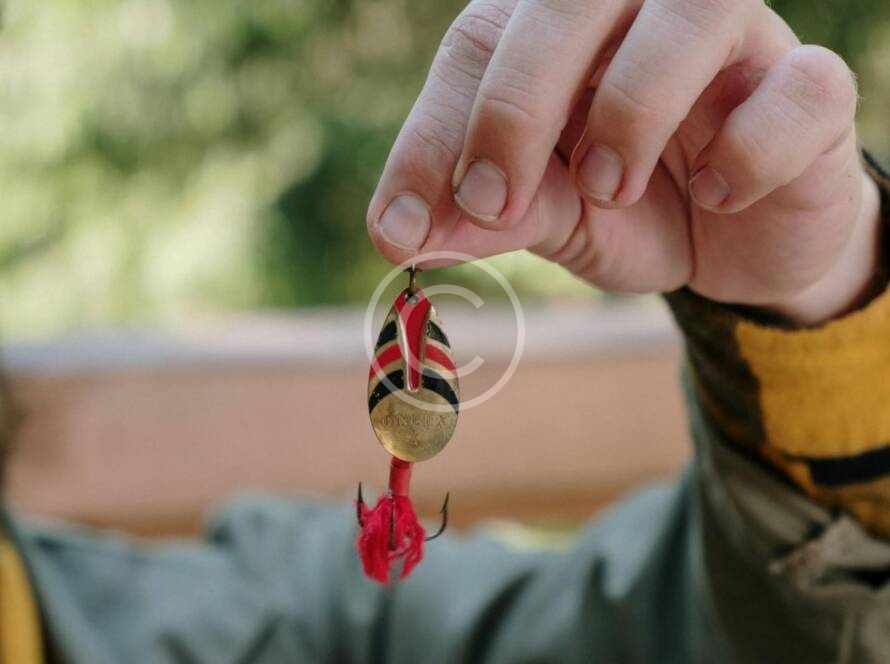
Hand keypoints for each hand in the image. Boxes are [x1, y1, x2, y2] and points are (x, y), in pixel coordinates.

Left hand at [366, 0, 881, 324]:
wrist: (736, 245)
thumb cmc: (633, 210)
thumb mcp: (547, 216)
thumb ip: (483, 216)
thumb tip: (404, 237)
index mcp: (560, 33)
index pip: (477, 46)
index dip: (431, 135)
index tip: (399, 230)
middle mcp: (641, 11)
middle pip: (570, 1)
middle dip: (516, 106)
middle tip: (494, 202)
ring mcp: (735, 39)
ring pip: (693, 13)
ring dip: (634, 109)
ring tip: (610, 190)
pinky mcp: (811, 88)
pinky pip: (800, 87)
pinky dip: (751, 148)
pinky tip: (720, 193)